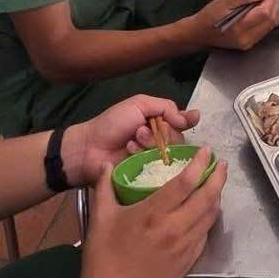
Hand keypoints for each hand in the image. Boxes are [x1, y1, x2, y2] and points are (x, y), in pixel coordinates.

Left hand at [65, 96, 197, 186]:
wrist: (89, 148)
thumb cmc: (112, 124)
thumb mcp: (138, 104)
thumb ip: (164, 106)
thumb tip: (188, 118)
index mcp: (158, 122)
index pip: (182, 122)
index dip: (187, 121)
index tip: (189, 120)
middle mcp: (160, 141)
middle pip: (178, 138)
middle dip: (161, 132)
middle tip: (140, 130)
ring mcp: (154, 159)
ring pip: (168, 152)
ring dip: (150, 142)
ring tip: (132, 140)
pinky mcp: (148, 174)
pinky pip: (158, 166)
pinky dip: (143, 154)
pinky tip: (130, 151)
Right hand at [81, 151, 226, 277]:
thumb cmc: (104, 256)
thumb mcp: (101, 219)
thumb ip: (104, 188)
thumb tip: (105, 165)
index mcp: (154, 213)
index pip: (186, 182)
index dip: (200, 163)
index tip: (206, 151)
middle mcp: (174, 228)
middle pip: (207, 197)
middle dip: (219, 177)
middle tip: (221, 164)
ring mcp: (183, 246)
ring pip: (210, 216)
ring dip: (217, 197)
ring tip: (216, 184)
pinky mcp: (187, 260)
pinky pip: (205, 234)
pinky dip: (210, 219)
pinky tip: (206, 212)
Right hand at [192, 0, 278, 50]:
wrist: (200, 33)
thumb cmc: (210, 16)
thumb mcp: (226, 0)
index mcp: (239, 27)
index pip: (264, 12)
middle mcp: (246, 38)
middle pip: (270, 20)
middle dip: (275, 3)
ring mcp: (249, 43)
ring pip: (271, 26)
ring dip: (275, 10)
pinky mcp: (250, 43)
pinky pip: (266, 30)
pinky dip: (271, 18)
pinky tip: (274, 10)